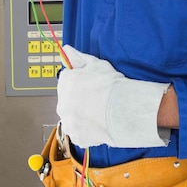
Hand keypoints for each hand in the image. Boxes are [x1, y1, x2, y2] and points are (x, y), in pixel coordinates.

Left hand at [56, 45, 170, 148]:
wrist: (124, 109)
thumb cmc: (112, 86)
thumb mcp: (96, 64)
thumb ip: (78, 58)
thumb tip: (66, 50)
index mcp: (65, 83)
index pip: (66, 81)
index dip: (79, 83)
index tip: (89, 86)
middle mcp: (62, 103)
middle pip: (67, 100)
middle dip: (78, 100)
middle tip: (96, 101)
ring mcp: (69, 121)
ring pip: (71, 118)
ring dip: (80, 116)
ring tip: (98, 114)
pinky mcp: (77, 136)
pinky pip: (79, 133)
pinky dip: (86, 131)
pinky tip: (99, 125)